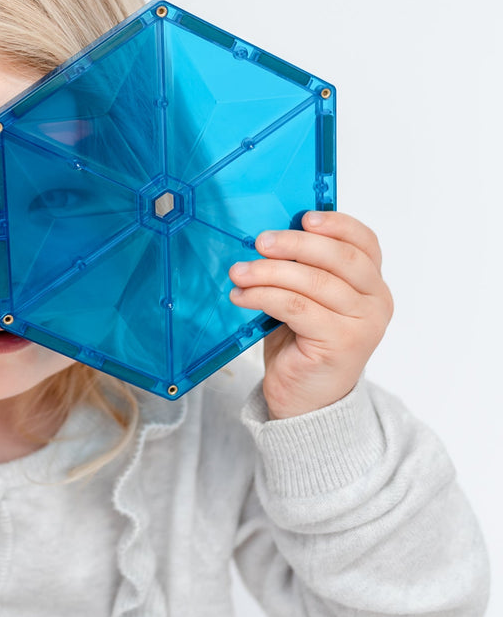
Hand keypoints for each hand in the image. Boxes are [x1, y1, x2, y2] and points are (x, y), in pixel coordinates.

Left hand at [227, 211, 392, 418]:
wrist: (306, 398)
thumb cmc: (303, 342)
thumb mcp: (308, 298)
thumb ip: (304, 269)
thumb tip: (269, 234)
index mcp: (372, 283)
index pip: (365, 243)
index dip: (336, 224)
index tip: (304, 217)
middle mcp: (376, 301)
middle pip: (339, 258)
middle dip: (295, 244)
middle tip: (259, 241)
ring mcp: (363, 324)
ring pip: (313, 282)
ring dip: (269, 272)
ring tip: (239, 272)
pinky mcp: (342, 342)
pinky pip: (297, 307)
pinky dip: (264, 296)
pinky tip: (242, 296)